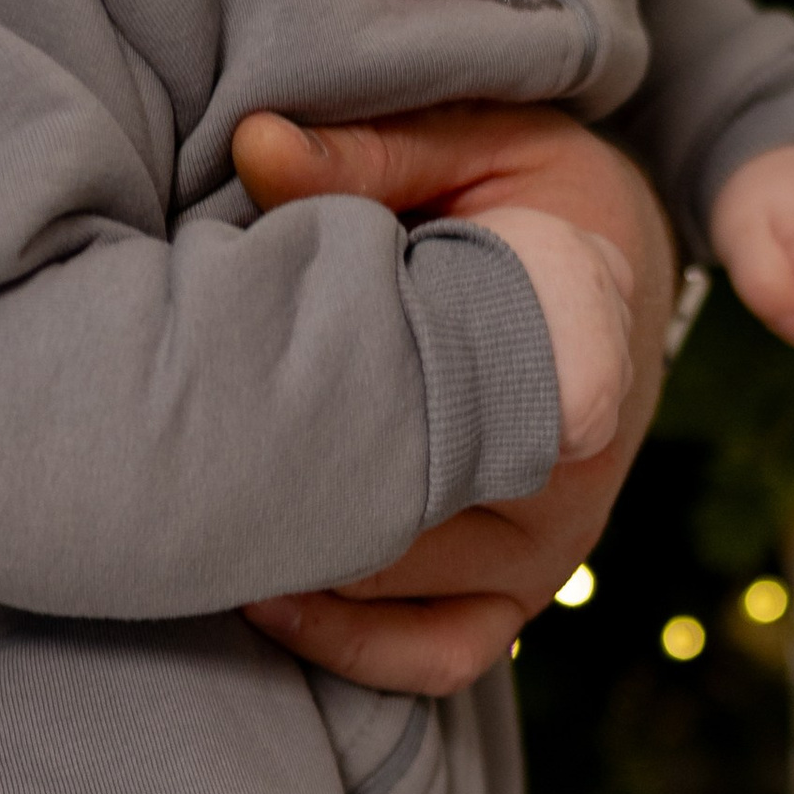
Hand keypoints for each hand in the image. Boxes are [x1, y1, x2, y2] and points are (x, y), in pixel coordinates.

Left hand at [234, 106, 677, 696]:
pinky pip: (436, 657)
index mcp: (579, 346)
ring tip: (194, 504)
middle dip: (285, 478)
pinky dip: (349, 646)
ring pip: (398, 590)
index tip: (257, 376)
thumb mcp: (472, 137)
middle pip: (403, 512)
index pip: (473, 410)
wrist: (621, 270)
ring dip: (296, 553)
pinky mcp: (522, 595)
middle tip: (171, 443)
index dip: (358, 406)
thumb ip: (368, 149)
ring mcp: (552, 548)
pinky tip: (264, 594)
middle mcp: (578, 472)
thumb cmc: (534, 189)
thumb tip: (254, 145)